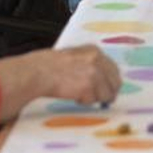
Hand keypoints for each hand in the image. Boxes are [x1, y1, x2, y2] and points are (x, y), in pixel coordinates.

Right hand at [0, 45, 122, 119]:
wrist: (38, 72)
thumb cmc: (49, 66)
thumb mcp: (74, 57)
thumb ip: (90, 64)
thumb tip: (103, 80)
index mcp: (94, 51)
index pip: (113, 69)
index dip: (110, 82)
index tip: (108, 89)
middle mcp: (97, 60)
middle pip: (115, 82)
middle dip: (108, 92)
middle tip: (100, 100)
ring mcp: (94, 73)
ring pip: (106, 94)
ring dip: (94, 98)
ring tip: (77, 93)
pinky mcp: (89, 86)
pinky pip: (94, 100)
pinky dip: (85, 101)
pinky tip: (73, 95)